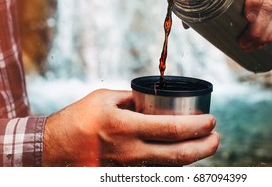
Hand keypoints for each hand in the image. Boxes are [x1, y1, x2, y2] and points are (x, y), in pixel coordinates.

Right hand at [42, 89, 218, 165]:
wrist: (54, 149)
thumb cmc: (78, 120)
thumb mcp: (104, 99)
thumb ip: (132, 98)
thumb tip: (155, 99)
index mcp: (125, 127)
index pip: (171, 129)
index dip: (197, 126)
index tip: (211, 120)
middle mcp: (131, 151)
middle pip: (178, 154)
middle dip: (204, 147)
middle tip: (217, 137)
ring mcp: (129, 166)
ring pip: (170, 167)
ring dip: (194, 157)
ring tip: (208, 146)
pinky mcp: (127, 174)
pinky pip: (158, 170)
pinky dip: (176, 163)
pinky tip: (185, 155)